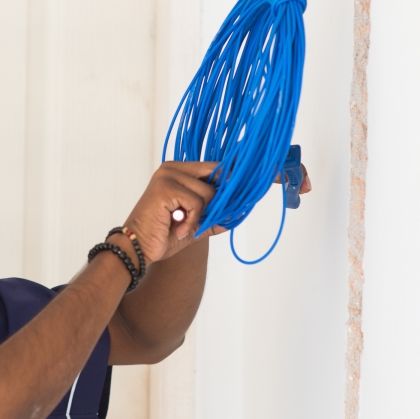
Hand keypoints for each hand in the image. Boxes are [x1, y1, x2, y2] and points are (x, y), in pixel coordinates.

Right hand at [120, 161, 314, 265]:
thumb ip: (218, 211)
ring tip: (182, 226)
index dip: (251, 171)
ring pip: (212, 193)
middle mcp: (176, 166)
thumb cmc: (164, 237)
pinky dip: (193, 220)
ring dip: (203, 216)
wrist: (136, 251)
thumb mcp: (198, 223)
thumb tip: (241, 207)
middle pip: (223, 173)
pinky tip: (176, 226)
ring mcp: (170, 173)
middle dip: (238, 191)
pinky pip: (199, 202)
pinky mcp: (166, 184)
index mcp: (183, 171)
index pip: (223, 167)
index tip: (283, 173)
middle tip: (227, 207)